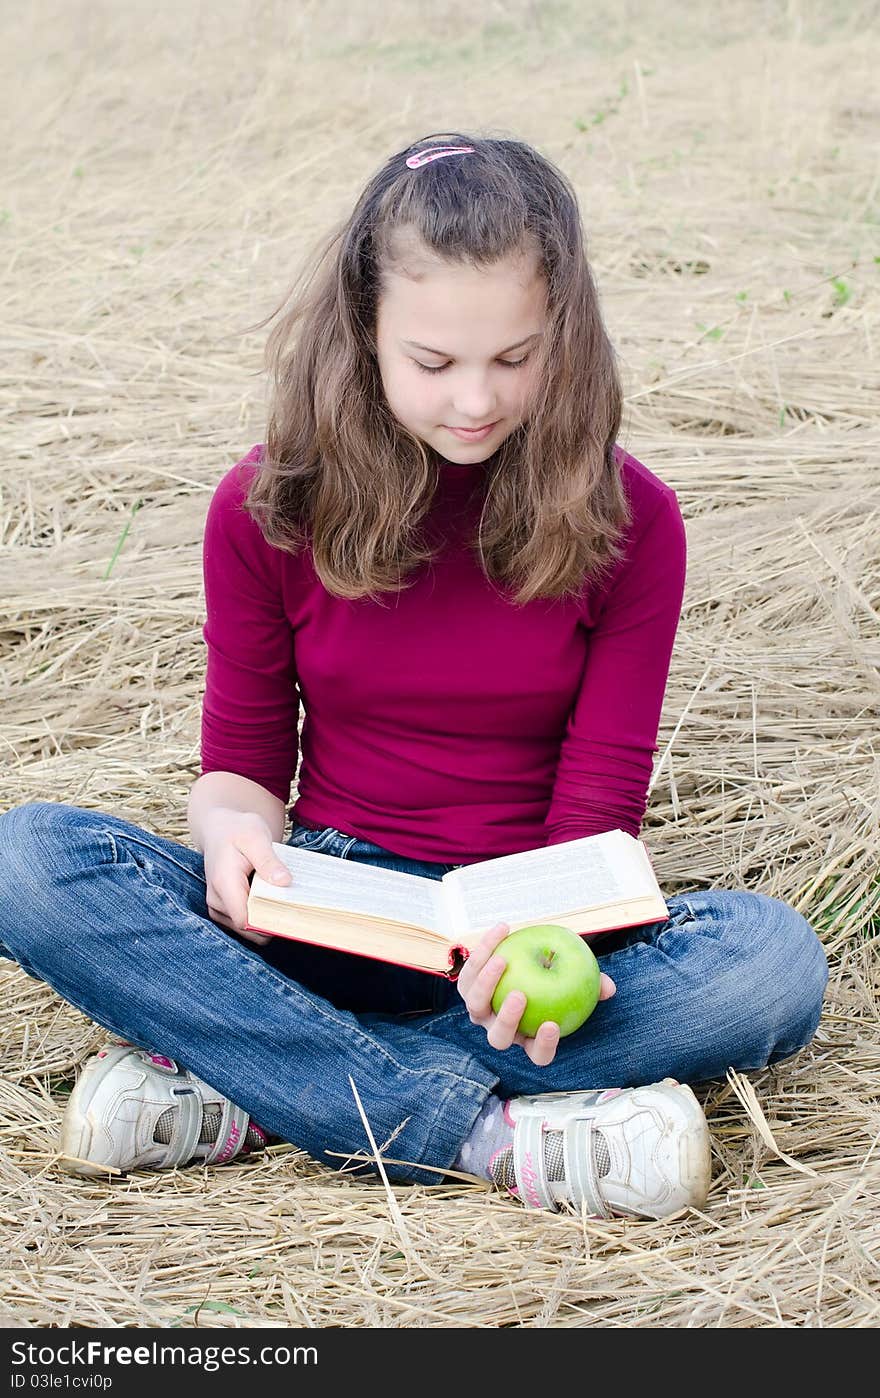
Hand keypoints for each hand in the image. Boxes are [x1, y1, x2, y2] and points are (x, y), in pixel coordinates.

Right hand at [201, 809, 291, 945]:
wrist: (220, 829)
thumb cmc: (238, 830)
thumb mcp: (256, 837)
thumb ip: (268, 860)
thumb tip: (284, 881)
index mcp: (224, 883)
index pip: (244, 920)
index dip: (268, 923)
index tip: (291, 915)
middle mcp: (216, 900)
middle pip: (247, 928)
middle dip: (270, 923)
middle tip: (294, 910)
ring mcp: (217, 907)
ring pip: (246, 930)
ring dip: (266, 921)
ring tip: (284, 904)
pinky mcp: (223, 909)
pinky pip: (244, 923)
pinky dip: (259, 918)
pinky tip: (273, 904)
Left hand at [456, 921, 615, 1066]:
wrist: (524, 963)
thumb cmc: (555, 979)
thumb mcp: (576, 981)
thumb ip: (591, 986)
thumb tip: (608, 987)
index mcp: (530, 1039)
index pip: (538, 1054)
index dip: (543, 1045)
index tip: (552, 1025)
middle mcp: (502, 1031)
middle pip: (499, 1038)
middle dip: (507, 1019)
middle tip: (519, 995)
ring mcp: (481, 1013)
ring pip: (476, 1007)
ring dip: (486, 984)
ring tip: (502, 960)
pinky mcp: (468, 989)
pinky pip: (471, 972)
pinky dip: (485, 950)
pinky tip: (503, 929)